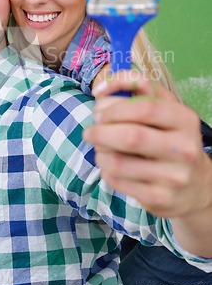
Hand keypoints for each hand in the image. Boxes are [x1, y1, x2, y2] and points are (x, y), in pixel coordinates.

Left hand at [84, 71, 210, 218]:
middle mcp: (184, 149)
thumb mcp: (163, 107)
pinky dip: (105, 170)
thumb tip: (101, 88)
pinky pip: (117, 181)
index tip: (98, 111)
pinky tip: (110, 165)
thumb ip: (136, 86)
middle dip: (100, 132)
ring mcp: (173, 177)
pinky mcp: (158, 198)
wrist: (195, 185)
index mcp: (185, 120)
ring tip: (100, 148)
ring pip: (118, 162)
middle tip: (90, 131)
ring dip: (99, 152)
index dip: (114, 107)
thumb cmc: (169, 137)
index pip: (145, 107)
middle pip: (130, 137)